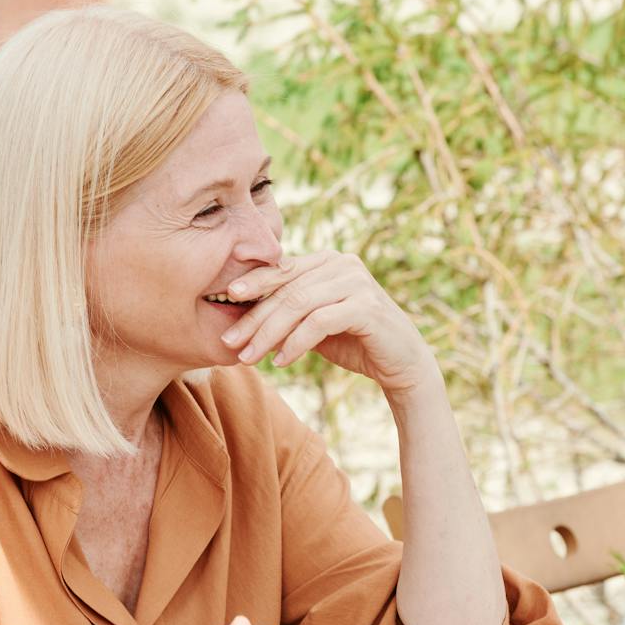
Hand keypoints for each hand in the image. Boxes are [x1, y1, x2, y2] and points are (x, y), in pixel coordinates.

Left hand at [219, 251, 436, 396]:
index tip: (223, 299)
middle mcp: (342, 264)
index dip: (252, 283)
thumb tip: (241, 311)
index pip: (281, 270)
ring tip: (249, 356)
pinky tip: (281, 361)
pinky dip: (296, 343)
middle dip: (254, 317)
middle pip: (286, 288)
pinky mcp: (366, 307)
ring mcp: (356, 282)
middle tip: (229, 340)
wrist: (402, 363)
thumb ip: (290, 309)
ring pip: (299, 304)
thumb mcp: (315, 322)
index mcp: (327, 260)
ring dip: (269, 333)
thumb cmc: (354, 341)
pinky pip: (319, 322)